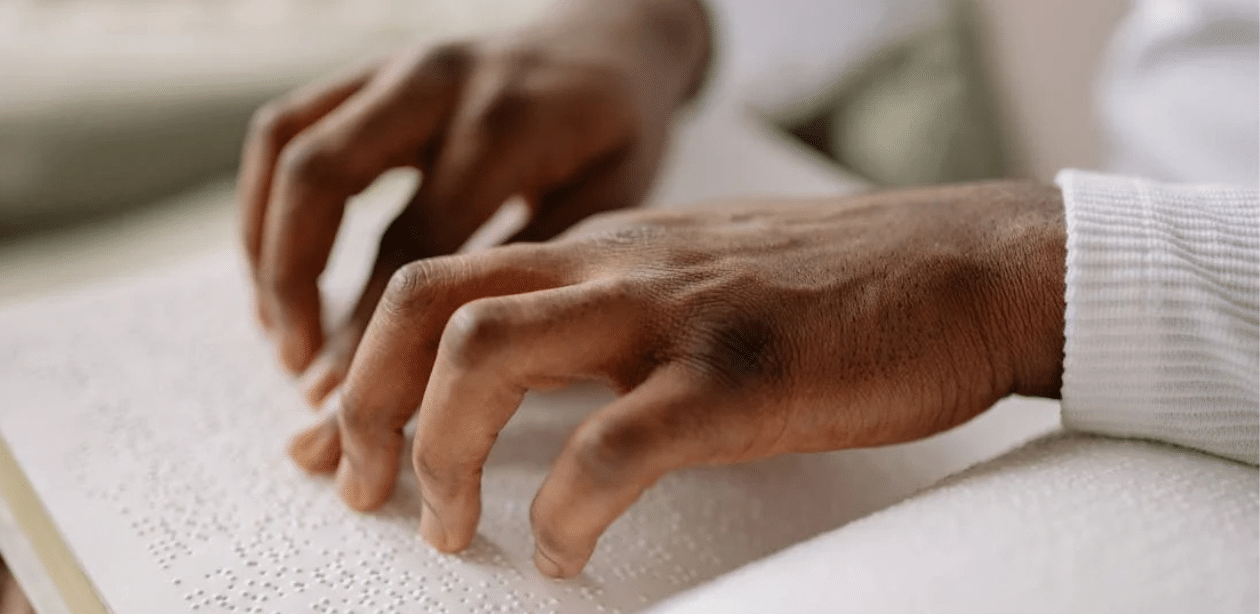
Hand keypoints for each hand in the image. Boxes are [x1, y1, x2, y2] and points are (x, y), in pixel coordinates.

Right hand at [238, 0, 711, 401]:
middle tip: (304, 374)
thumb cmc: (621, 129)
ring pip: (287, 147)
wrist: (617, 32)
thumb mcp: (611, 200)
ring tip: (281, 332)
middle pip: (322, 181)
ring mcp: (397, 68)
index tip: (351, 404)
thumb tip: (449, 360)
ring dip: (266, 246)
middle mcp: (439, 83)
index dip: (370, 330)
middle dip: (293, 287)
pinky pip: (288, 125)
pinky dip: (265, 199)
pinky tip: (277, 268)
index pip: (412, 241)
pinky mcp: (372, 70)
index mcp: (509, 123)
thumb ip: (532, 263)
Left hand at [288, 180, 1067, 576]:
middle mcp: (617, 265)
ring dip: (440, 452)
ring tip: (448, 528)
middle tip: (352, 487)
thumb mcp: (696, 277)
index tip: (320, 435)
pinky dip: (564, 511)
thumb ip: (612, 314)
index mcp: (604, 245)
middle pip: (425, 305)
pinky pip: (612, 445)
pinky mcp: (738, 378)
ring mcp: (672, 315)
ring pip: (488, 355)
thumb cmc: (836, 288)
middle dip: (360, 403)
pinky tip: (563, 553)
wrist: (968, 267)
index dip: (356, 365)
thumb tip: (531, 383)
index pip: (438, 282)